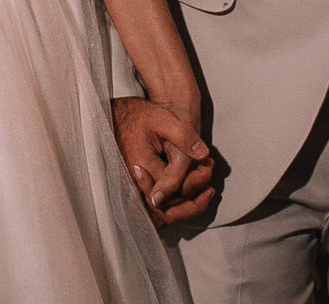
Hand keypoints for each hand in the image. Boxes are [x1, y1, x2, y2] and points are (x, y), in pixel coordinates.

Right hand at [112, 96, 214, 226]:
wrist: (120, 118)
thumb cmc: (141, 117)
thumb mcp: (164, 120)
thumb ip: (183, 137)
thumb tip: (203, 155)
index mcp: (141, 164)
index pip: (174, 186)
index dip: (197, 179)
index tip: (209, 163)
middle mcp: (135, 182)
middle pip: (170, 204)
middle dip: (194, 192)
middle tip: (208, 171)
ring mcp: (134, 189)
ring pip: (164, 212)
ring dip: (187, 203)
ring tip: (204, 187)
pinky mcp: (137, 190)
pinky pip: (157, 209)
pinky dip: (175, 207)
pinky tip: (191, 195)